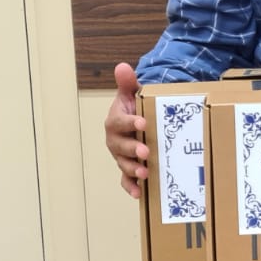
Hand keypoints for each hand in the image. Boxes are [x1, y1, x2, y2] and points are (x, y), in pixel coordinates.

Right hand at [105, 62, 147, 198]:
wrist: (139, 120)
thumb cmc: (136, 108)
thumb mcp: (133, 94)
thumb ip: (128, 83)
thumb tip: (122, 67)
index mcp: (116, 121)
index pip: (119, 121)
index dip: (129, 122)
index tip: (142, 121)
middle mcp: (115, 140)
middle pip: (119, 146)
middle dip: (131, 148)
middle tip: (145, 150)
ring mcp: (121, 156)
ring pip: (123, 164)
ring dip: (132, 169)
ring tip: (144, 172)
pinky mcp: (128, 168)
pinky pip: (126, 180)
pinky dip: (130, 187)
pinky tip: (139, 193)